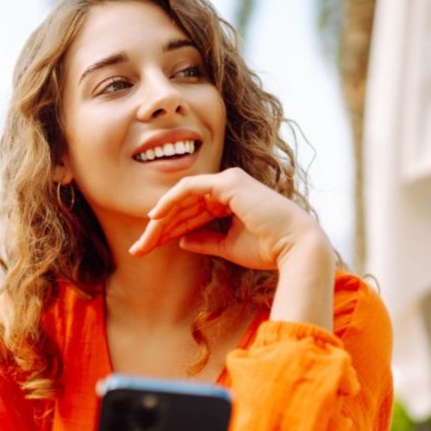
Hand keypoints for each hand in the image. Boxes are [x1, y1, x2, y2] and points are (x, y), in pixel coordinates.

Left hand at [128, 167, 326, 271]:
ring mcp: (227, 182)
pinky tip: (154, 217)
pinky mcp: (226, 182)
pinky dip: (170, 201)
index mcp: (229, 201)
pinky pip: (188, 188)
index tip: (149, 249)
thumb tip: (181, 240)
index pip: (190, 214)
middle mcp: (227, 187)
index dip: (168, 231)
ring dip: (160, 221)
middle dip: (158, 229)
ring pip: (182, 199)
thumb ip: (204, 240)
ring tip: (143, 241)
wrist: (293, 247)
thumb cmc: (267, 248)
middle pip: (182, 207)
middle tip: (138, 249)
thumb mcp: (227, 246)